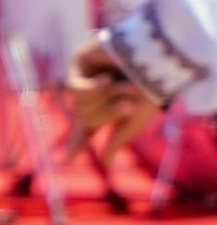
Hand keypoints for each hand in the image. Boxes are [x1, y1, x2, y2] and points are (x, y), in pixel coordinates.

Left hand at [68, 37, 162, 159]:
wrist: (157, 60)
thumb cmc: (151, 92)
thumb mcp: (134, 122)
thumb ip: (116, 142)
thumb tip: (106, 165)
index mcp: (109, 108)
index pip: (89, 131)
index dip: (77, 144)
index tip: (67, 159)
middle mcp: (95, 94)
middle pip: (86, 118)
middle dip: (107, 113)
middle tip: (129, 101)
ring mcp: (85, 78)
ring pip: (79, 105)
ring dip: (104, 99)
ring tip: (125, 85)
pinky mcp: (79, 63)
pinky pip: (73, 88)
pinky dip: (91, 89)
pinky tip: (107, 79)